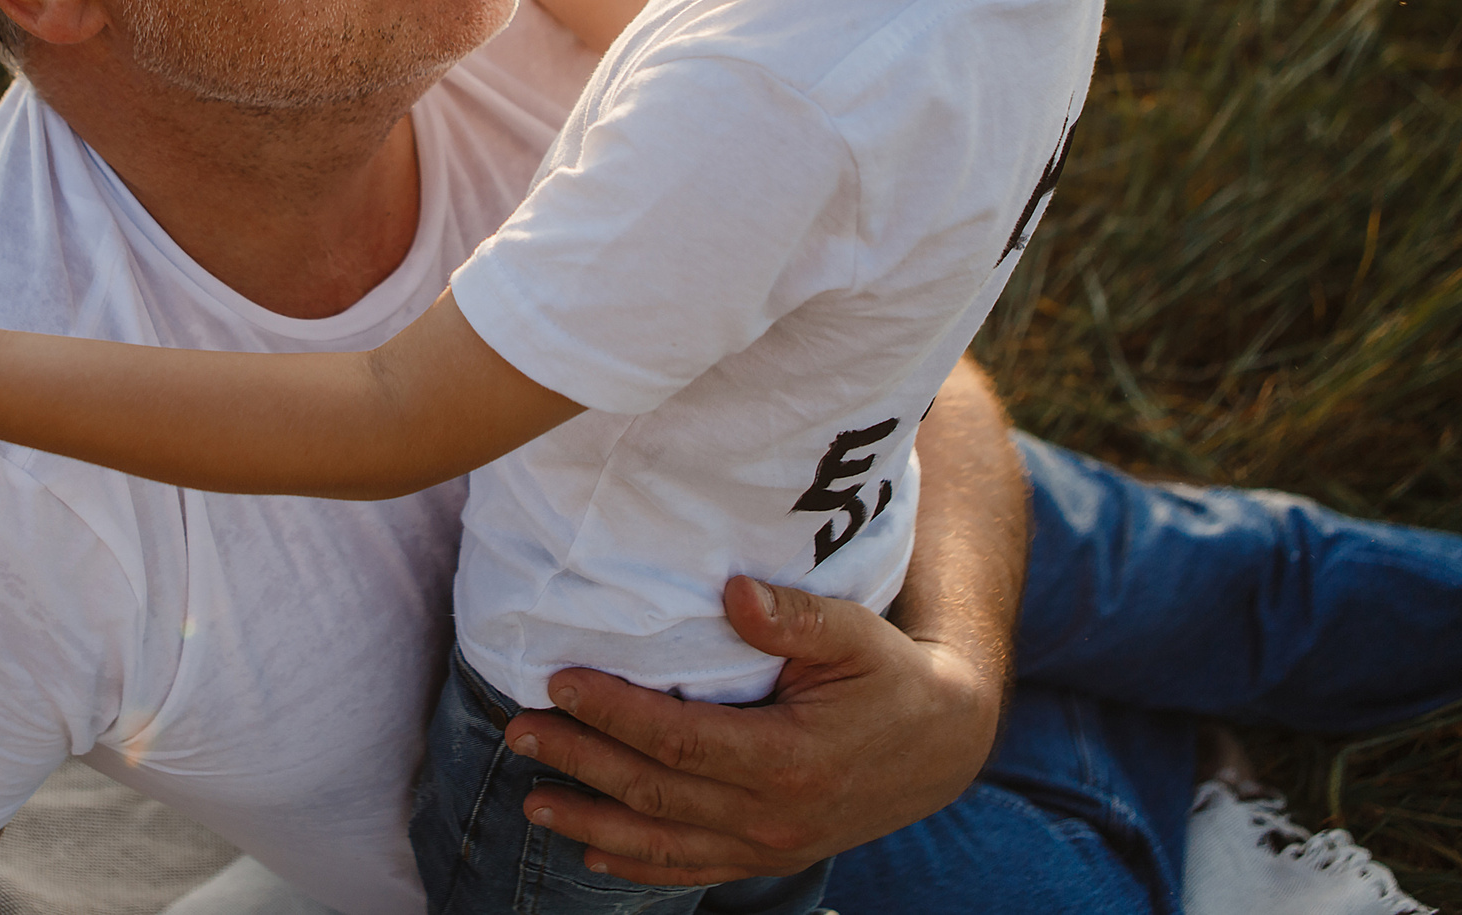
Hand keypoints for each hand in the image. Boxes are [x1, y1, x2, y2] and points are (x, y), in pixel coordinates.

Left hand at [504, 575, 1002, 886]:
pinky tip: (594, 858)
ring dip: (591, 825)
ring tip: (532, 802)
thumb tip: (731, 592)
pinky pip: (694, 870)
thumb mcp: (853, 633)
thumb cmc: (889, 674)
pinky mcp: (770, 855)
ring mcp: (770, 845)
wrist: (942, 745)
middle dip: (579, 762)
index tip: (559, 681)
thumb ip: (792, 616)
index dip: (613, 712)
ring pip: (663, 843)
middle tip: (519, 731)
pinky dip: (640, 867)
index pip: (678, 738)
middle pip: (654, 793)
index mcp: (788, 757)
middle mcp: (773, 814)